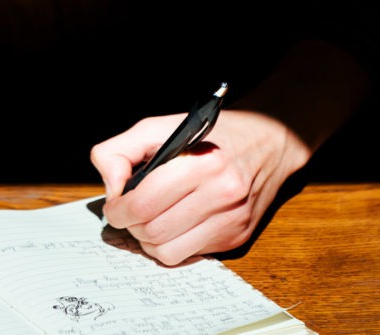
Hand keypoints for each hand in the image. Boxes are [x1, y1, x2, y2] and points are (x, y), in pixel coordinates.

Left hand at [91, 108, 310, 264]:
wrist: (269, 142)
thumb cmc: (210, 132)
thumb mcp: (160, 125)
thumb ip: (122, 149)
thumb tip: (110, 185)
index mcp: (200, 162)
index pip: (144, 203)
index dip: (118, 209)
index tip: (114, 204)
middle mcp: (220, 194)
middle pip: (153, 230)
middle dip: (130, 225)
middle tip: (126, 213)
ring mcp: (231, 220)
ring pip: (168, 252)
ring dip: (147, 240)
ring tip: (146, 220)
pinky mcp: (236, 237)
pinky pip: (189, 255)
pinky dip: (171, 244)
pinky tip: (172, 224)